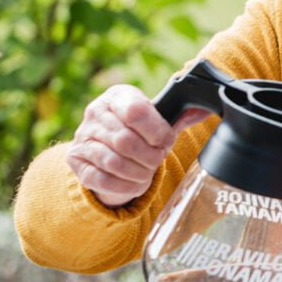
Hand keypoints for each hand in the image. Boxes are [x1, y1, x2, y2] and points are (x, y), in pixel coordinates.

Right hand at [65, 85, 207, 207]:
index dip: (157, 131)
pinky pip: (101, 178)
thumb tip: (204, 108)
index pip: (137, 111)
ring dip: (138, 172)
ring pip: (114, 161)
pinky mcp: (76, 161)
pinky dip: (123, 185)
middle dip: (149, 156)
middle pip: (126, 140)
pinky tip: (134, 182)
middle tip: (157, 160)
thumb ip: (180, 115)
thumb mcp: (158, 119)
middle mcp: (95, 113)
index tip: (166, 141)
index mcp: (118, 96)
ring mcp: (82, 137)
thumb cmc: (139, 131)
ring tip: (147, 172)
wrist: (107, 147)